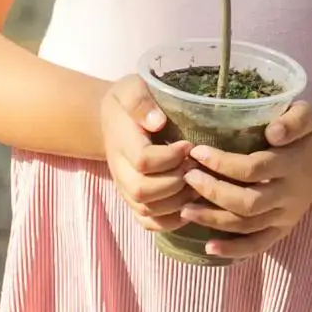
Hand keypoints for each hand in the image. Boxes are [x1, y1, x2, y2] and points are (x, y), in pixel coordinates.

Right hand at [99, 75, 195, 233]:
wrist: (112, 118)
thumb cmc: (128, 101)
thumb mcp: (131, 88)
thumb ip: (140, 102)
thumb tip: (157, 121)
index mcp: (122, 142)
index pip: (143, 161)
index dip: (169, 157)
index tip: (188, 145)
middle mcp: (121, 170)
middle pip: (143, 191)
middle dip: (175, 182)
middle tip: (195, 167)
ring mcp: (126, 188)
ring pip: (148, 211)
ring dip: (178, 201)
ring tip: (198, 184)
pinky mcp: (135, 200)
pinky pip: (149, 222)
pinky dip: (171, 220)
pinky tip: (190, 205)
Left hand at [179, 103, 311, 259]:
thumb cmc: (309, 136)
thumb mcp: (307, 116)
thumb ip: (294, 121)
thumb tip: (273, 133)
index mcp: (292, 165)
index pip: (254, 169)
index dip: (223, 163)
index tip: (197, 152)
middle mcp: (289, 194)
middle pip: (248, 203)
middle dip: (213, 193)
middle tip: (187, 178)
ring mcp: (285, 216)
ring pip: (247, 226)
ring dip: (214, 220)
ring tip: (185, 209)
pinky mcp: (282, 229)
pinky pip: (258, 245)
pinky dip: (234, 250)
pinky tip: (209, 247)